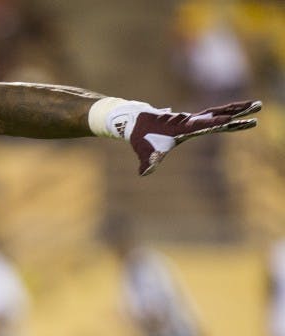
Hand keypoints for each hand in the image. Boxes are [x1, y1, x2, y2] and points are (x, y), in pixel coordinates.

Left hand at [130, 100, 260, 175]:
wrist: (133, 120)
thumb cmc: (140, 136)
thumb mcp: (143, 150)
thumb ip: (147, 161)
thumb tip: (144, 172)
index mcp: (183, 126)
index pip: (206, 124)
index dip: (219, 122)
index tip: (232, 118)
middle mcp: (190, 120)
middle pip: (218, 114)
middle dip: (238, 111)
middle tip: (258, 106)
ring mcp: (191, 119)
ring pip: (217, 112)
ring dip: (235, 110)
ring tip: (254, 105)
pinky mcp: (189, 121)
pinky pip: (211, 116)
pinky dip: (224, 113)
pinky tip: (233, 114)